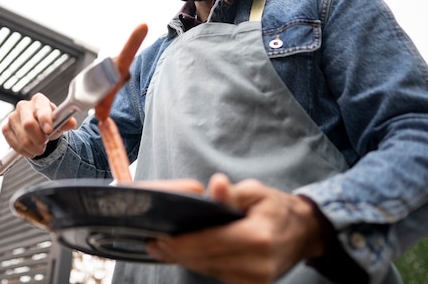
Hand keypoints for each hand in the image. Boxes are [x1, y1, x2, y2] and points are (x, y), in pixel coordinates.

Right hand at [1, 93, 75, 157]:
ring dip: (34, 148)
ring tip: (39, 146)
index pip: (41, 109)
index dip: (45, 120)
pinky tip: (31, 148)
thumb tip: (71, 123)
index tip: (49, 130)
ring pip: (23, 139)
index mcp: (39, 100)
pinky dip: (26, 151)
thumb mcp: (59, 122)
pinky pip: (15, 146)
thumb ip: (66, 122)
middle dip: (39, 138)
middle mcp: (23, 106)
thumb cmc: (48, 122)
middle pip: (28, 124)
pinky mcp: (5, 129)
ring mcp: (12, 117)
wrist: (38, 128)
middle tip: (45, 142)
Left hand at [146, 173, 325, 283]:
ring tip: (163, 247)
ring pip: (208, 270)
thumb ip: (232, 193)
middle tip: (153, 243)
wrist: (304, 233)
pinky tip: (186, 253)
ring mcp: (255, 279)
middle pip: (205, 260)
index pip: (210, 242)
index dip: (182, 243)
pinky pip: (217, 274)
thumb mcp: (256, 191)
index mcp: (257, 237)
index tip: (159, 238)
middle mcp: (256, 263)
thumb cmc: (277, 208)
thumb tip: (215, 184)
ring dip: (185, 260)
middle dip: (177, 253)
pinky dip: (201, 263)